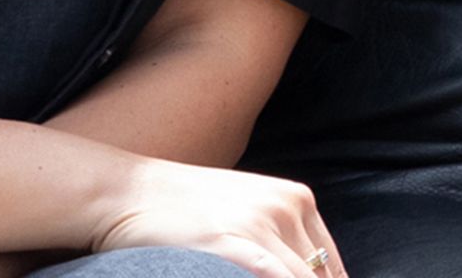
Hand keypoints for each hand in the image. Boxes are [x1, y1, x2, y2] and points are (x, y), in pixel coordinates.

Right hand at [90, 161, 344, 276]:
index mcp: (297, 200)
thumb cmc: (185, 208)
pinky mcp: (231, 242)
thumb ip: (280, 238)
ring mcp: (260, 224)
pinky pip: (272, 275)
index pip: (332, 265)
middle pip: (318, 276)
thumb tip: (302, 272)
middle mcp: (286, 208)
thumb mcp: (248, 210)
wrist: (129, 191)